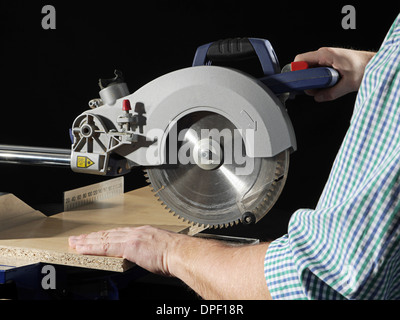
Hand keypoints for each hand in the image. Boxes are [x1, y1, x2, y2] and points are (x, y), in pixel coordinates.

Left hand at [69, 225, 271, 298]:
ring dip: (88, 241)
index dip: (106, 236)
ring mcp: (132, 237)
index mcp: (144, 233)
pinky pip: (106, 246)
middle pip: (109, 234)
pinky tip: (82, 248)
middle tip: (77, 238)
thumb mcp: (163, 249)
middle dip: (92, 237)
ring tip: (75, 243)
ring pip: (104, 238)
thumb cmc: (178, 253)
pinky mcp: (129, 246)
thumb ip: (152, 251)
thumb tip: (153, 256)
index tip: (96, 237)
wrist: (183, 253)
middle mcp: (136, 232)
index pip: (120, 234)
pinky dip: (92, 247)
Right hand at [294, 47, 374, 101]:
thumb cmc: (366, 67)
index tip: (298, 83)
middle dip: (307, 81)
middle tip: (315, 90)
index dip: (297, 72)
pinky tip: (330, 85)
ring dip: (315, 82)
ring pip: (311, 71)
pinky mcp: (330, 63)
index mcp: (326, 54)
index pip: (300, 60)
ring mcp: (327, 58)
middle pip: (304, 67)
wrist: (377, 63)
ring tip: (326, 87)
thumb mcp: (349, 84)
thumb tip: (318, 98)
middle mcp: (324, 54)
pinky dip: (321, 81)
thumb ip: (331, 93)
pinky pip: (319, 73)